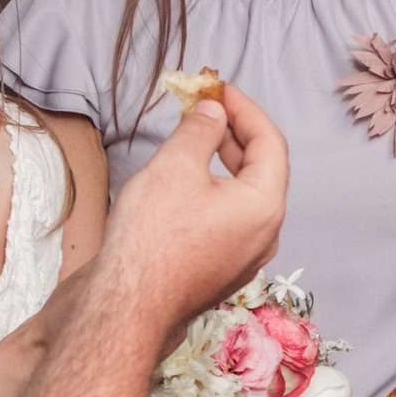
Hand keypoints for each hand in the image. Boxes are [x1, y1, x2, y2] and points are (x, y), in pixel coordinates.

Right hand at [97, 87, 287, 337]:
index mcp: (265, 206)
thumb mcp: (175, 165)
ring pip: (243, 197)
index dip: (245, 109)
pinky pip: (227, 220)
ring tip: (193, 140)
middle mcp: (263, 235)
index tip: (220, 90)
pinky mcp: (219, 270)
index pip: (270, 143)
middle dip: (234, 134)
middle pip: (261, 170)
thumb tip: (213, 112)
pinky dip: (213, 192)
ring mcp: (243, 257)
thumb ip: (201, 130)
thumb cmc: (151, 241)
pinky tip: (184, 183)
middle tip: (206, 109)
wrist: (125, 306)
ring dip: (223, 163)